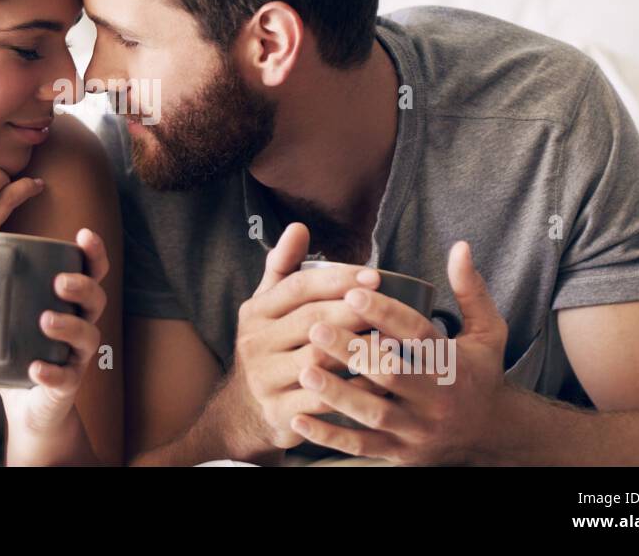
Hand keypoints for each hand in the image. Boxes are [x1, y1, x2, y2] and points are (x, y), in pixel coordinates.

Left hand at [0, 228, 108, 441]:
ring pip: (88, 336)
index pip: (91, 273)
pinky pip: (65, 378)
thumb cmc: (18, 356)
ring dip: (70, 326)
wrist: (28, 410)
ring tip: (46, 320)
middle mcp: (80, 326)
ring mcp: (76, 357)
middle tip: (60, 282)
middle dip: (83, 286)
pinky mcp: (67, 386)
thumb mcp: (2, 324)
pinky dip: (52, 372)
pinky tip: (36, 369)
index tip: (84, 235)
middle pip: (97, 299)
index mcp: (69, 304)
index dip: (94, 253)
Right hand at [229, 222, 387, 451]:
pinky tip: (382, 382)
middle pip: (310, 321)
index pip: (297, 287)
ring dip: (357, 350)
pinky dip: (354, 390)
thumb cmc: (269, 348)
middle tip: (390, 306)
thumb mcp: (266, 308)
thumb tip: (299, 226)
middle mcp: (255, 343)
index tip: (375, 275)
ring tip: (393, 342)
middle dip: (353, 311)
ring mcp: (264, 379)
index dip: (337, 280)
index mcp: (255, 312)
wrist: (245, 410)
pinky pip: (323, 399)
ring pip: (318, 360)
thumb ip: (283, 268)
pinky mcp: (279, 412)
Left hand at [290, 240, 510, 464]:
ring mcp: (418, 430)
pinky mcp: (400, 453)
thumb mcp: (488, 332)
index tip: (353, 292)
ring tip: (305, 369)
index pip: (419, 336)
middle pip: (392, 374)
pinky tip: (300, 420)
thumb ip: (470, 290)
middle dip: (353, 352)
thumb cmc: (480, 374)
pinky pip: (363, 447)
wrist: (492, 435)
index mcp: (453, 365)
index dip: (387, 313)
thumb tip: (460, 246)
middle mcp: (437, 399)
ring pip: (375, 413)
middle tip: (316, 327)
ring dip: (337, 394)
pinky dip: (331, 436)